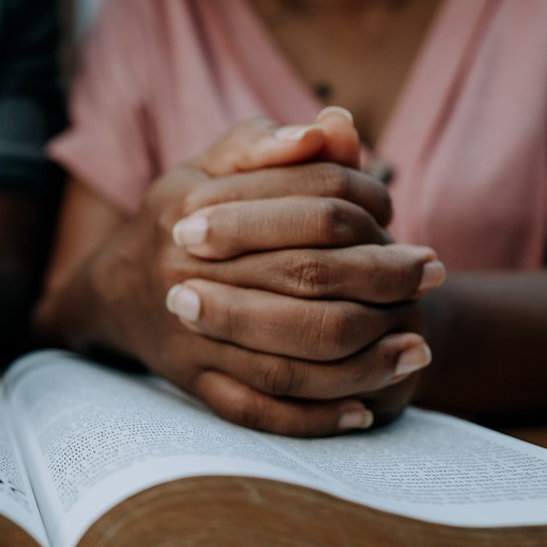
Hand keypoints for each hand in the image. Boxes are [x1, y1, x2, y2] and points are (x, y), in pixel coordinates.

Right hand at [92, 115, 442, 435]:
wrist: (113, 292)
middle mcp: (188, 272)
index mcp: (194, 205)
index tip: (401, 213)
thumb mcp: (208, 167)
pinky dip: (314, 418)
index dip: (367, 202)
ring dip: (364, 357)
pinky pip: (258, 413)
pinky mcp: (192, 384)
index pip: (308, 201)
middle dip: (383, 277)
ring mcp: (190, 336)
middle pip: (307, 276)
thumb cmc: (179, 219)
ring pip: (288, 357)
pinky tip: (363, 410)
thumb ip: (268, 144)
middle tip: (434, 275)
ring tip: (418, 347)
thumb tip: (334, 128)